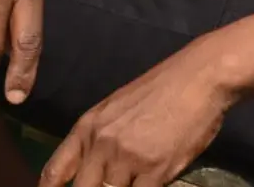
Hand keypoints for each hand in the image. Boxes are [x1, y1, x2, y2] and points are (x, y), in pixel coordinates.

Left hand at [39, 48, 232, 186]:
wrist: (199, 77)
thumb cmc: (161, 89)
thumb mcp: (117, 108)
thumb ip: (101, 138)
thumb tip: (95, 171)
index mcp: (88, 127)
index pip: (55, 171)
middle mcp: (102, 144)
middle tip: (107, 186)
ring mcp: (127, 158)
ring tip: (136, 178)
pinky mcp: (155, 170)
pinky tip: (153, 182)